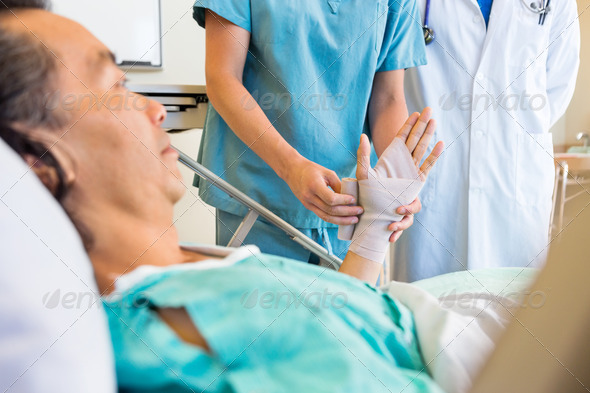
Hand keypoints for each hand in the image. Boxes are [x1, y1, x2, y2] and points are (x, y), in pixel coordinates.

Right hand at [284, 157, 363, 224]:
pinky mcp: (308, 207)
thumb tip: (350, 197)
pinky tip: (344, 219)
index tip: (354, 200)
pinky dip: (334, 219)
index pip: (331, 199)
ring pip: (326, 217)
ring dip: (342, 220)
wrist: (292, 171)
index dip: (344, 201)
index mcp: (314, 186)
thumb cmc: (311, 169)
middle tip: (359, 211)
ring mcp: (308, 204)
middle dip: (347, 212)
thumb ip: (338, 185)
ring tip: (354, 219)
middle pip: (330, 210)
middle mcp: (309, 197)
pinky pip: (322, 216)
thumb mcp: (327, 173)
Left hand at [356, 108, 443, 241]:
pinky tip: (441, 143)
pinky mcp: (417, 182)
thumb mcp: (362, 173)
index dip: (408, 124)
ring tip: (434, 121)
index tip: (416, 112)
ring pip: (422, 149)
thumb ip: (362, 155)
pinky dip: (434, 155)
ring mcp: (411, 171)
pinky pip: (427, 167)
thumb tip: (362, 136)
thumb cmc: (367, 195)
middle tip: (429, 109)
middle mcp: (402, 163)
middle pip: (415, 139)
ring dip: (428, 134)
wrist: (375, 214)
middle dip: (422, 124)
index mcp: (390, 158)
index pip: (401, 137)